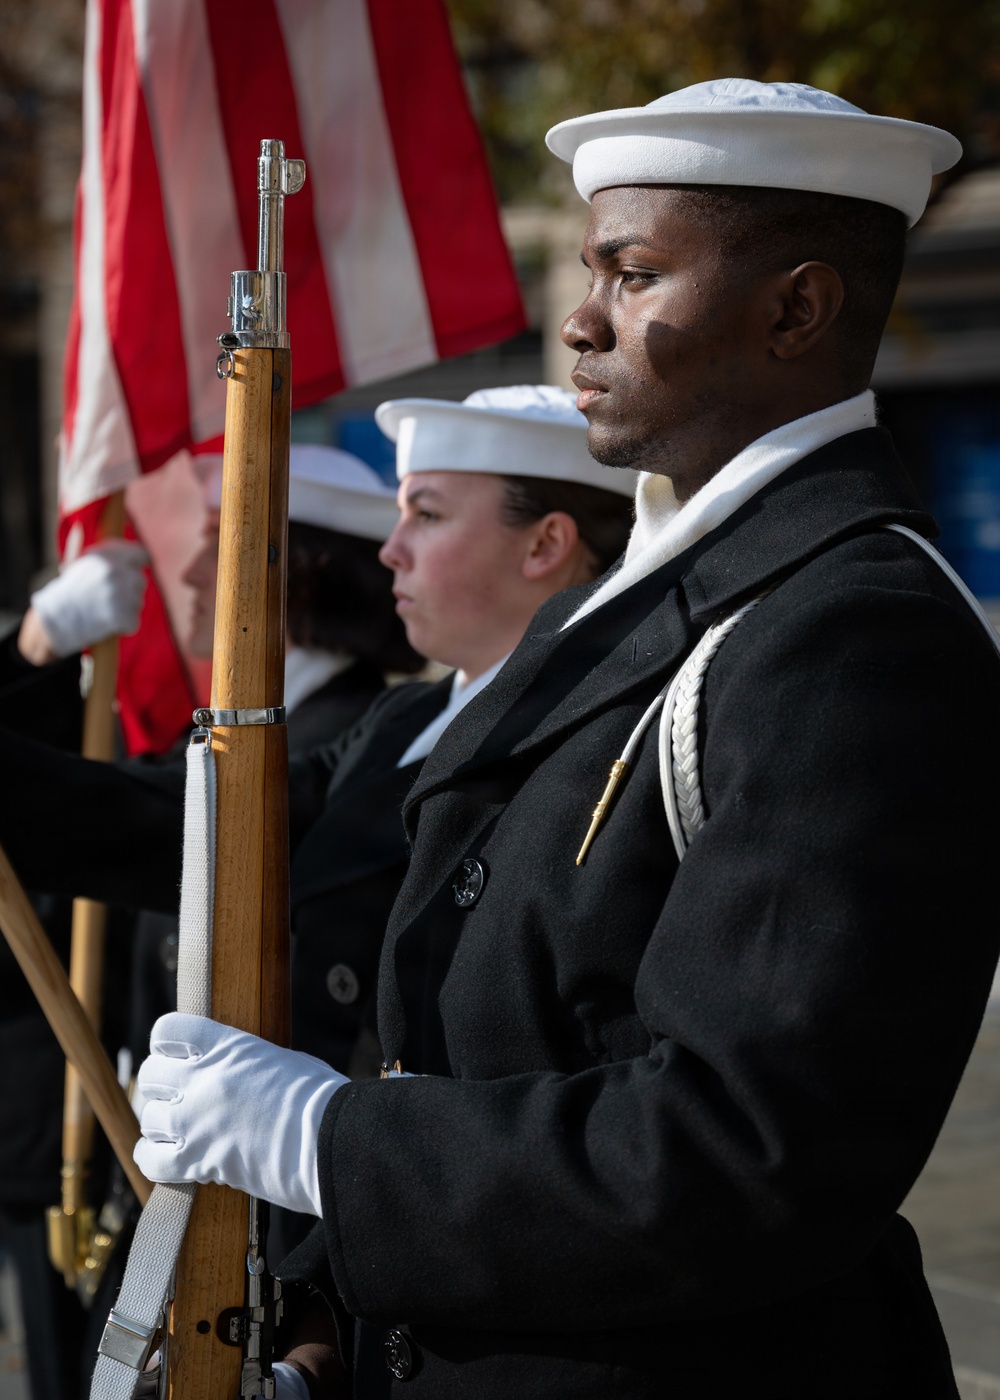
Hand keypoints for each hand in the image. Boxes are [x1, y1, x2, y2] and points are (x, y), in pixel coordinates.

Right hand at [26, 539, 148, 659]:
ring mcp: (119, 594)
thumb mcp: (79, 563)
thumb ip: (99, 552)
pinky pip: (133, 622)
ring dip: (125, 609)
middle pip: (139, 581)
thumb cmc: (68, 591)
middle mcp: (115, 571)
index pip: (140, 554)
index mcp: (106, 555)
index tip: (136, 569)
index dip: (138, 563)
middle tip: (107, 597)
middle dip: (129, 590)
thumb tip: (96, 531)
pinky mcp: (122, 616)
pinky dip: (123, 626)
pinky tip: (106, 623)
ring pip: (137, 602)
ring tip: (102, 610)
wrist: (54, 619)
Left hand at [135, 1013, 345, 1215]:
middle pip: (149, 1075)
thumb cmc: (321, 1100)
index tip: (178, 1058)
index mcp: (227, 1046)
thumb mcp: (282, 1060)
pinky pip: (150, 1160)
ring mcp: (197, 1119)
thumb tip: (238, 1071)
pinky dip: (156, 1161)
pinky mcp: (198, 1160)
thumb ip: (247, 1062)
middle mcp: (204, 1078)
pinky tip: (172, 1160)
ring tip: (183, 1134)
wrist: (331, 1142)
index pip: (168, 1030)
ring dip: (162, 1127)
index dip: (168, 1045)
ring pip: (148, 1118)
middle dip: (161, 1088)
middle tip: (181, 1101)